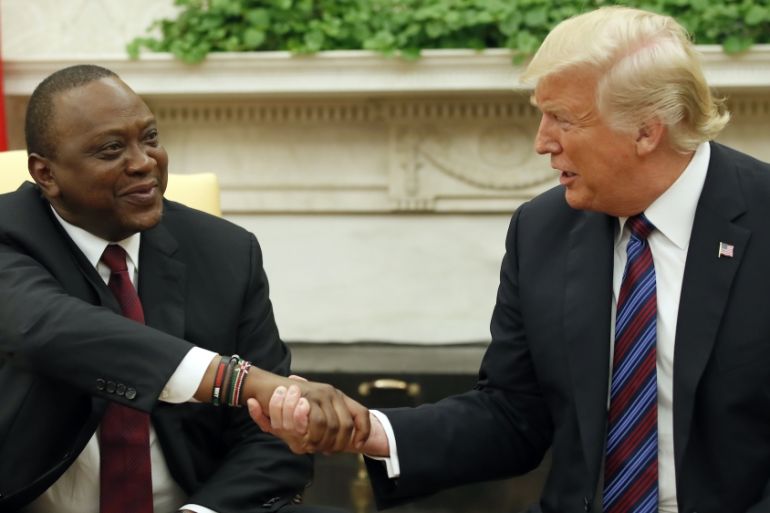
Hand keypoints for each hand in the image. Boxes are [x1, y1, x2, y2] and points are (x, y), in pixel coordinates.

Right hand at [244, 372, 369, 453]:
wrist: (264, 386)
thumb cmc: (283, 404)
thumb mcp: (303, 416)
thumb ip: (318, 426)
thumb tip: (336, 441)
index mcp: (335, 396)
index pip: (361, 413)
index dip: (364, 430)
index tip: (358, 444)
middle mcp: (331, 393)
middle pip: (346, 426)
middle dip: (335, 444)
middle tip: (320, 449)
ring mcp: (320, 394)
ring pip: (331, 426)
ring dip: (321, 441)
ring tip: (308, 444)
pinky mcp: (308, 396)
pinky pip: (317, 421)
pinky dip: (313, 435)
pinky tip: (305, 439)